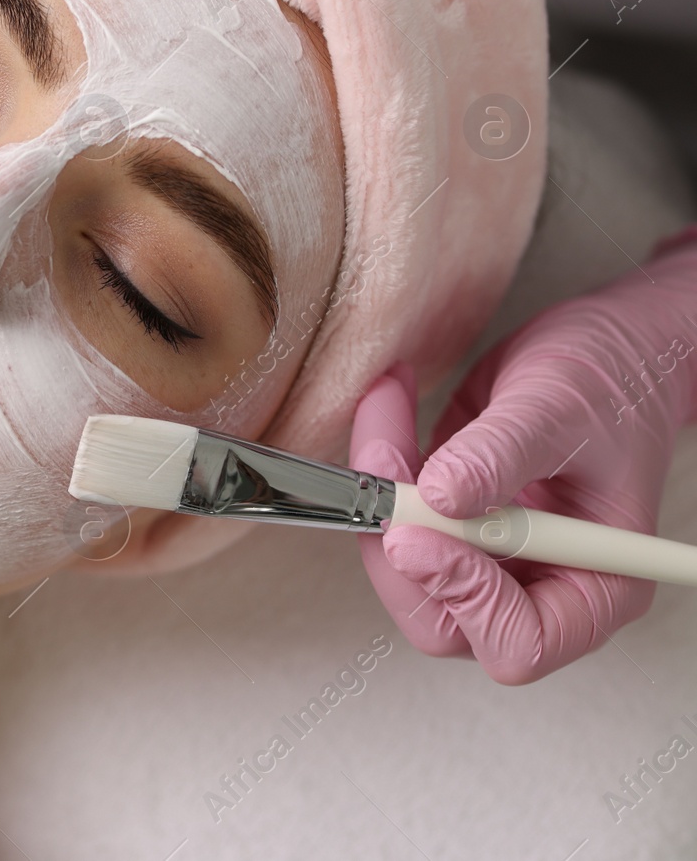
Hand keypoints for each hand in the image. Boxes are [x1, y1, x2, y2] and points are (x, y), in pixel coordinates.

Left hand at [353, 228, 696, 682]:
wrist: (608, 347)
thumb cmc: (609, 382)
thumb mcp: (557, 410)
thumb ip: (499, 457)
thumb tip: (438, 498)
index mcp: (596, 587)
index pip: (520, 641)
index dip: (463, 600)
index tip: (418, 535)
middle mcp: (540, 585)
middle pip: (443, 619)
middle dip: (396, 547)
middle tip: (378, 468)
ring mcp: (491, 558)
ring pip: (406, 569)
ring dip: (378, 495)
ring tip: (385, 409)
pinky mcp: (453, 524)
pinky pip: (396, 519)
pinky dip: (378, 467)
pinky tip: (387, 404)